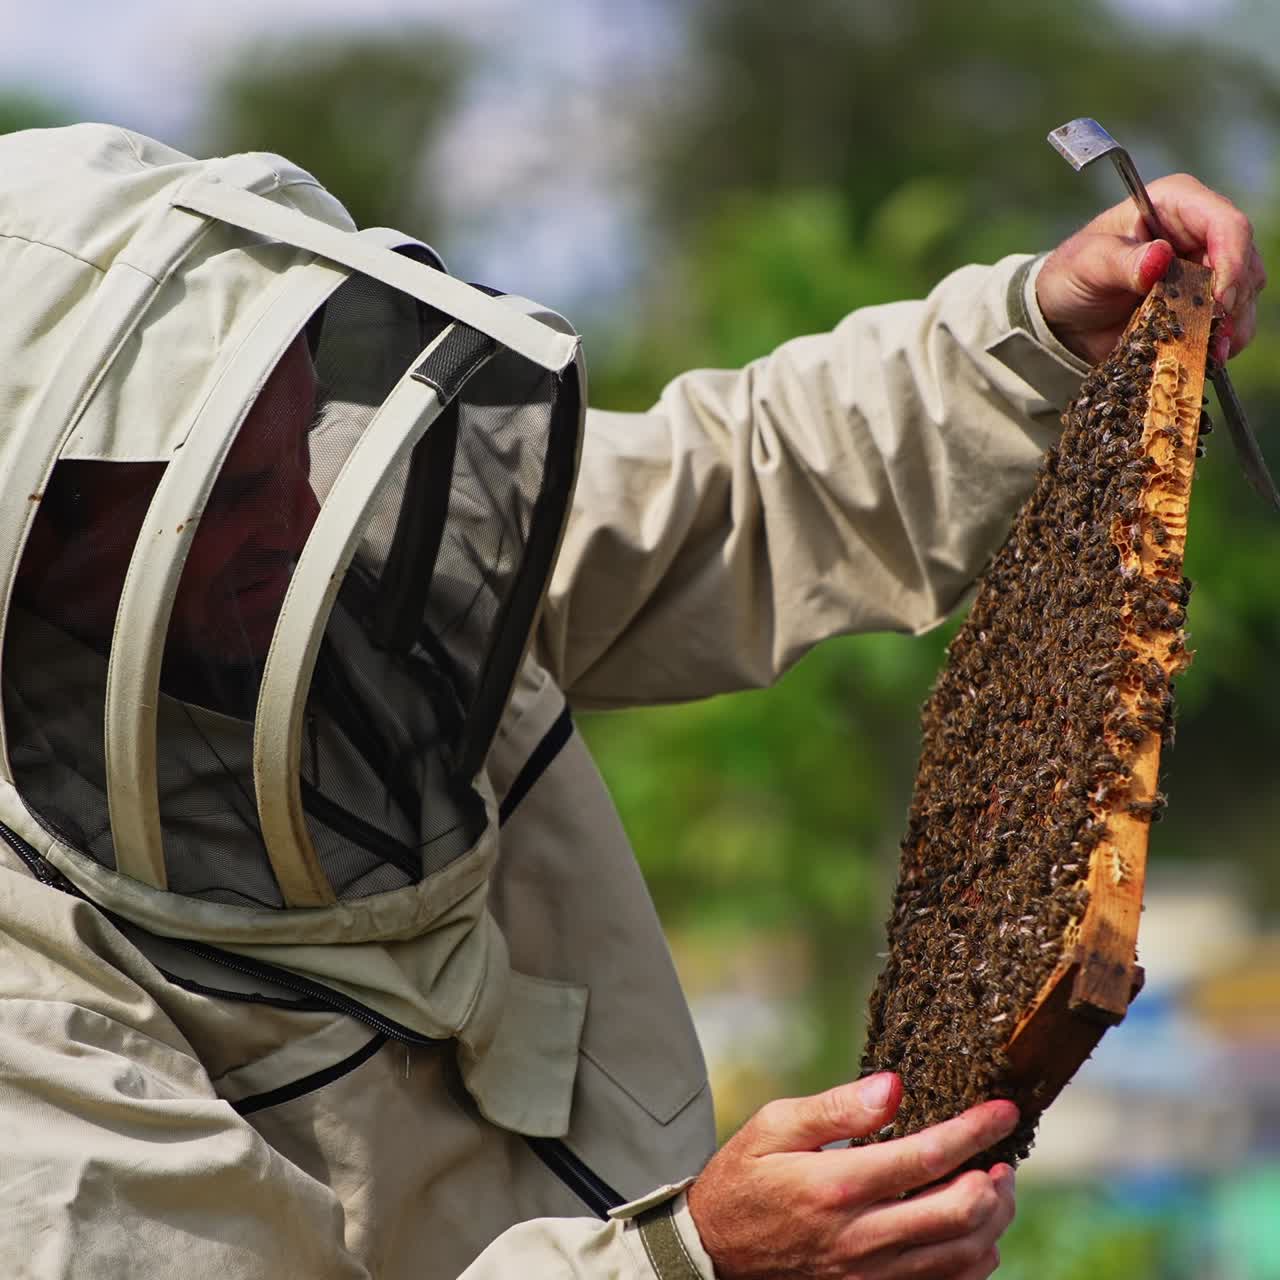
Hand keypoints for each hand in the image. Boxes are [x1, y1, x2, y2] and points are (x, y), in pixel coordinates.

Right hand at [686, 1073, 1017, 1279]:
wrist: (716, 1250)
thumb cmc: (746, 1176)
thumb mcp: (775, 1125)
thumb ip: (837, 1106)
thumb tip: (894, 1085)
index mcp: (837, 1184)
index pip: (927, 1156)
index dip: (975, 1130)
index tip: (1003, 1109)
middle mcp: (861, 1237)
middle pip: (960, 1213)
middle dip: (996, 1178)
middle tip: (1002, 1153)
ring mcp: (871, 1275)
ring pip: (965, 1255)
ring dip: (994, 1218)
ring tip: (995, 1185)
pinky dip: (976, 1257)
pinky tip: (974, 1229)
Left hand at [1036, 173, 1264, 365]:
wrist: (1063, 315)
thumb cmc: (1071, 275)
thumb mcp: (1087, 265)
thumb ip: (1121, 262)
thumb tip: (1159, 257)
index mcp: (1176, 204)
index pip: (1226, 224)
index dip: (1232, 261)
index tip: (1219, 299)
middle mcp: (1199, 232)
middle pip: (1244, 261)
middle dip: (1233, 300)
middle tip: (1212, 333)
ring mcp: (1206, 268)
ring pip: (1244, 293)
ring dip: (1232, 325)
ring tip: (1211, 351)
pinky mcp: (1202, 302)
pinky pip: (1229, 321)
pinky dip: (1221, 340)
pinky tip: (1205, 355)